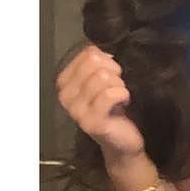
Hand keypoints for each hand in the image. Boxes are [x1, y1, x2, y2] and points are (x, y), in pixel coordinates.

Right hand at [55, 44, 146, 163]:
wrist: (122, 140)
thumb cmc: (113, 109)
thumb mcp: (102, 81)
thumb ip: (97, 63)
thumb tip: (99, 50)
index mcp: (65, 82)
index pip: (87, 53)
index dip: (107, 60)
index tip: (112, 76)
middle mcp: (65, 95)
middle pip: (94, 63)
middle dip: (113, 72)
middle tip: (117, 88)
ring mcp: (76, 110)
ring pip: (101, 77)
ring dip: (118, 85)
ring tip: (120, 97)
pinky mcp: (91, 122)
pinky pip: (109, 94)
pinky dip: (122, 95)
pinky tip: (124, 103)